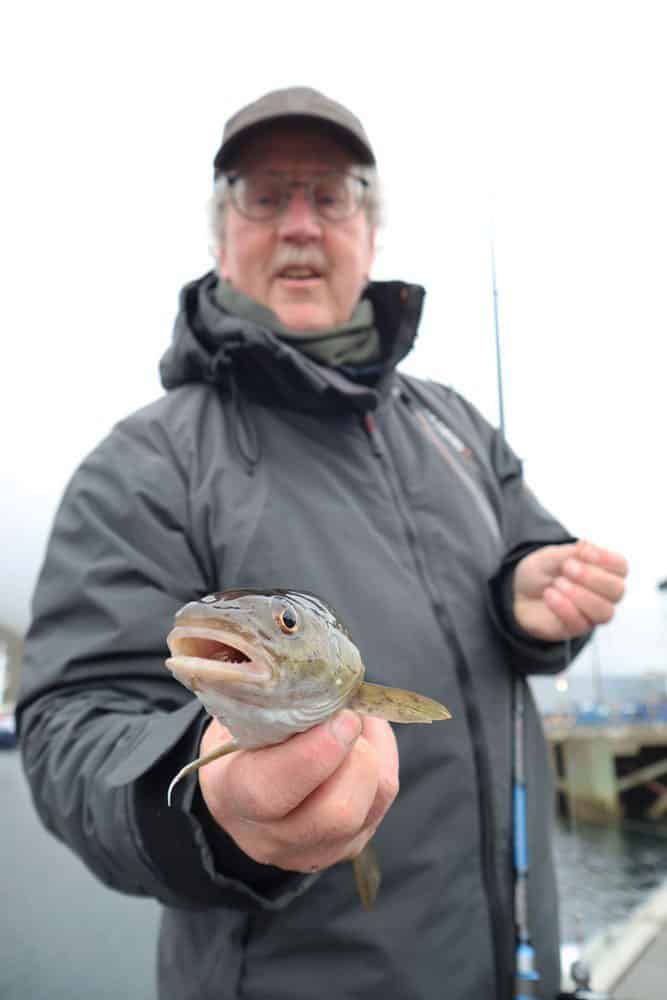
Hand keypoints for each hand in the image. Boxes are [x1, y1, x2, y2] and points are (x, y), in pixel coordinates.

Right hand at [198, 710, 398, 873]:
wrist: (244, 782)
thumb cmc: (241, 737)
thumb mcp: (239, 714)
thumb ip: (271, 703)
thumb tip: (324, 681)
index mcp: (231, 796)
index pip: (268, 793)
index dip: (312, 756)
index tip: (339, 717)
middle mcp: (271, 836)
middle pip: (336, 813)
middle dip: (357, 756)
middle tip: (349, 716)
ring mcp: (315, 850)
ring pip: (371, 805)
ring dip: (373, 752)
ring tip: (354, 719)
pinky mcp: (350, 844)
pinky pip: (384, 797)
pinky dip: (383, 757)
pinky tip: (364, 736)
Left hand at [513, 540, 627, 641]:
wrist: (519, 593)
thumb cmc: (543, 573)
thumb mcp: (553, 556)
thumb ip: (571, 552)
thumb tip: (586, 545)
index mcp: (603, 572)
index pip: (620, 567)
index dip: (606, 558)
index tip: (582, 551)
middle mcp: (603, 595)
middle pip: (617, 590)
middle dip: (592, 577)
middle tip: (567, 568)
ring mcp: (591, 614)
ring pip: (604, 611)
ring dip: (580, 595)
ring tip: (557, 583)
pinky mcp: (575, 628)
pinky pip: (580, 623)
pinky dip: (564, 607)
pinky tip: (550, 595)